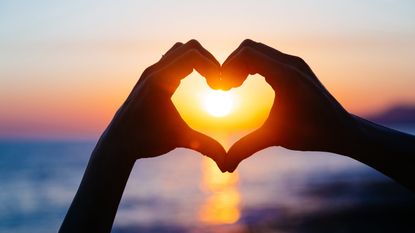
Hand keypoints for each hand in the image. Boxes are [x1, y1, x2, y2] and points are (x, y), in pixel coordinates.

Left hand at [101, 40, 225, 169]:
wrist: (118, 143)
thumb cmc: (146, 141)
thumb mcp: (179, 140)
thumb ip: (205, 147)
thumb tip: (227, 164)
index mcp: (160, 81)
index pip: (192, 56)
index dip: (213, 67)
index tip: (219, 87)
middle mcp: (154, 71)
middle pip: (189, 47)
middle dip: (209, 60)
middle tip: (218, 83)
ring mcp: (151, 71)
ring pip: (181, 49)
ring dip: (200, 60)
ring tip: (210, 81)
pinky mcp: (151, 75)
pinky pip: (174, 58)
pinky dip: (190, 63)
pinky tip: (198, 81)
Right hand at [221, 39, 360, 171]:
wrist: (343, 130)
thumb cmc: (313, 134)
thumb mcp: (276, 138)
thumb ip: (247, 147)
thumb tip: (225, 166)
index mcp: (286, 76)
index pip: (247, 54)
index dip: (228, 68)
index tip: (222, 90)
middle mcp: (291, 63)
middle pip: (248, 47)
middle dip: (231, 65)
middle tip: (225, 89)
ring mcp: (294, 63)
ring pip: (257, 49)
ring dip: (241, 64)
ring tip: (233, 86)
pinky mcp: (295, 67)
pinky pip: (266, 56)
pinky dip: (252, 65)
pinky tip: (247, 83)